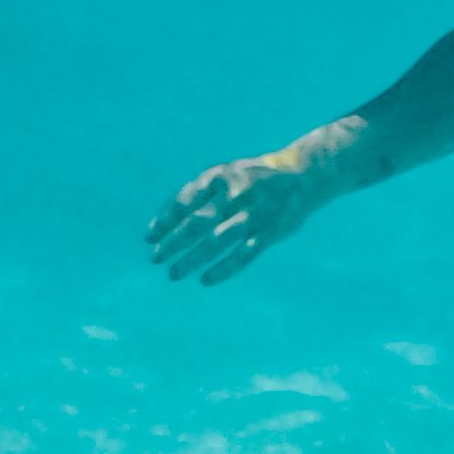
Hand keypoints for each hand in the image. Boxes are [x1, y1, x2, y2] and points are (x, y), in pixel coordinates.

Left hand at [148, 148, 336, 284]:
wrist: (304, 175)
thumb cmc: (252, 178)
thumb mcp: (226, 173)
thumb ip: (198, 193)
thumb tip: (162, 222)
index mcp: (222, 176)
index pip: (185, 200)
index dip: (165, 219)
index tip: (149, 236)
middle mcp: (237, 194)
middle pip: (198, 222)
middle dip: (173, 242)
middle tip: (155, 258)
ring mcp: (254, 215)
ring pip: (217, 241)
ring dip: (192, 259)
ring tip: (173, 274)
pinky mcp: (270, 233)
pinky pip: (243, 256)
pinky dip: (223, 269)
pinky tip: (205, 280)